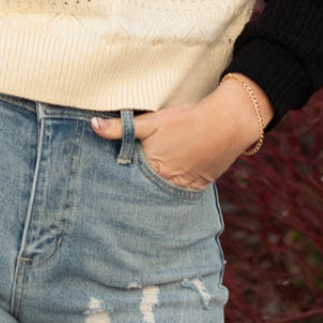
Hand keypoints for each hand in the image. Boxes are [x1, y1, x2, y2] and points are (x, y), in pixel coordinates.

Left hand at [89, 77, 272, 187]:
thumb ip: (122, 127)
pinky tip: (158, 193)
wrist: (229, 123)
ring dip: (149, 194)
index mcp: (152, 170)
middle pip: (142, 192)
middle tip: (112, 198)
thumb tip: (93, 126)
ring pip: (158, 196)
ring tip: (132, 202)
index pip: (126, 181)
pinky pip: (176, 195)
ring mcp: (183, 189)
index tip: (102, 185)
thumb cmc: (188, 120)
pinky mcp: (196, 188)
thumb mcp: (152, 121)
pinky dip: (167, 193)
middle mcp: (167, 184)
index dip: (115, 181)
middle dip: (130, 192)